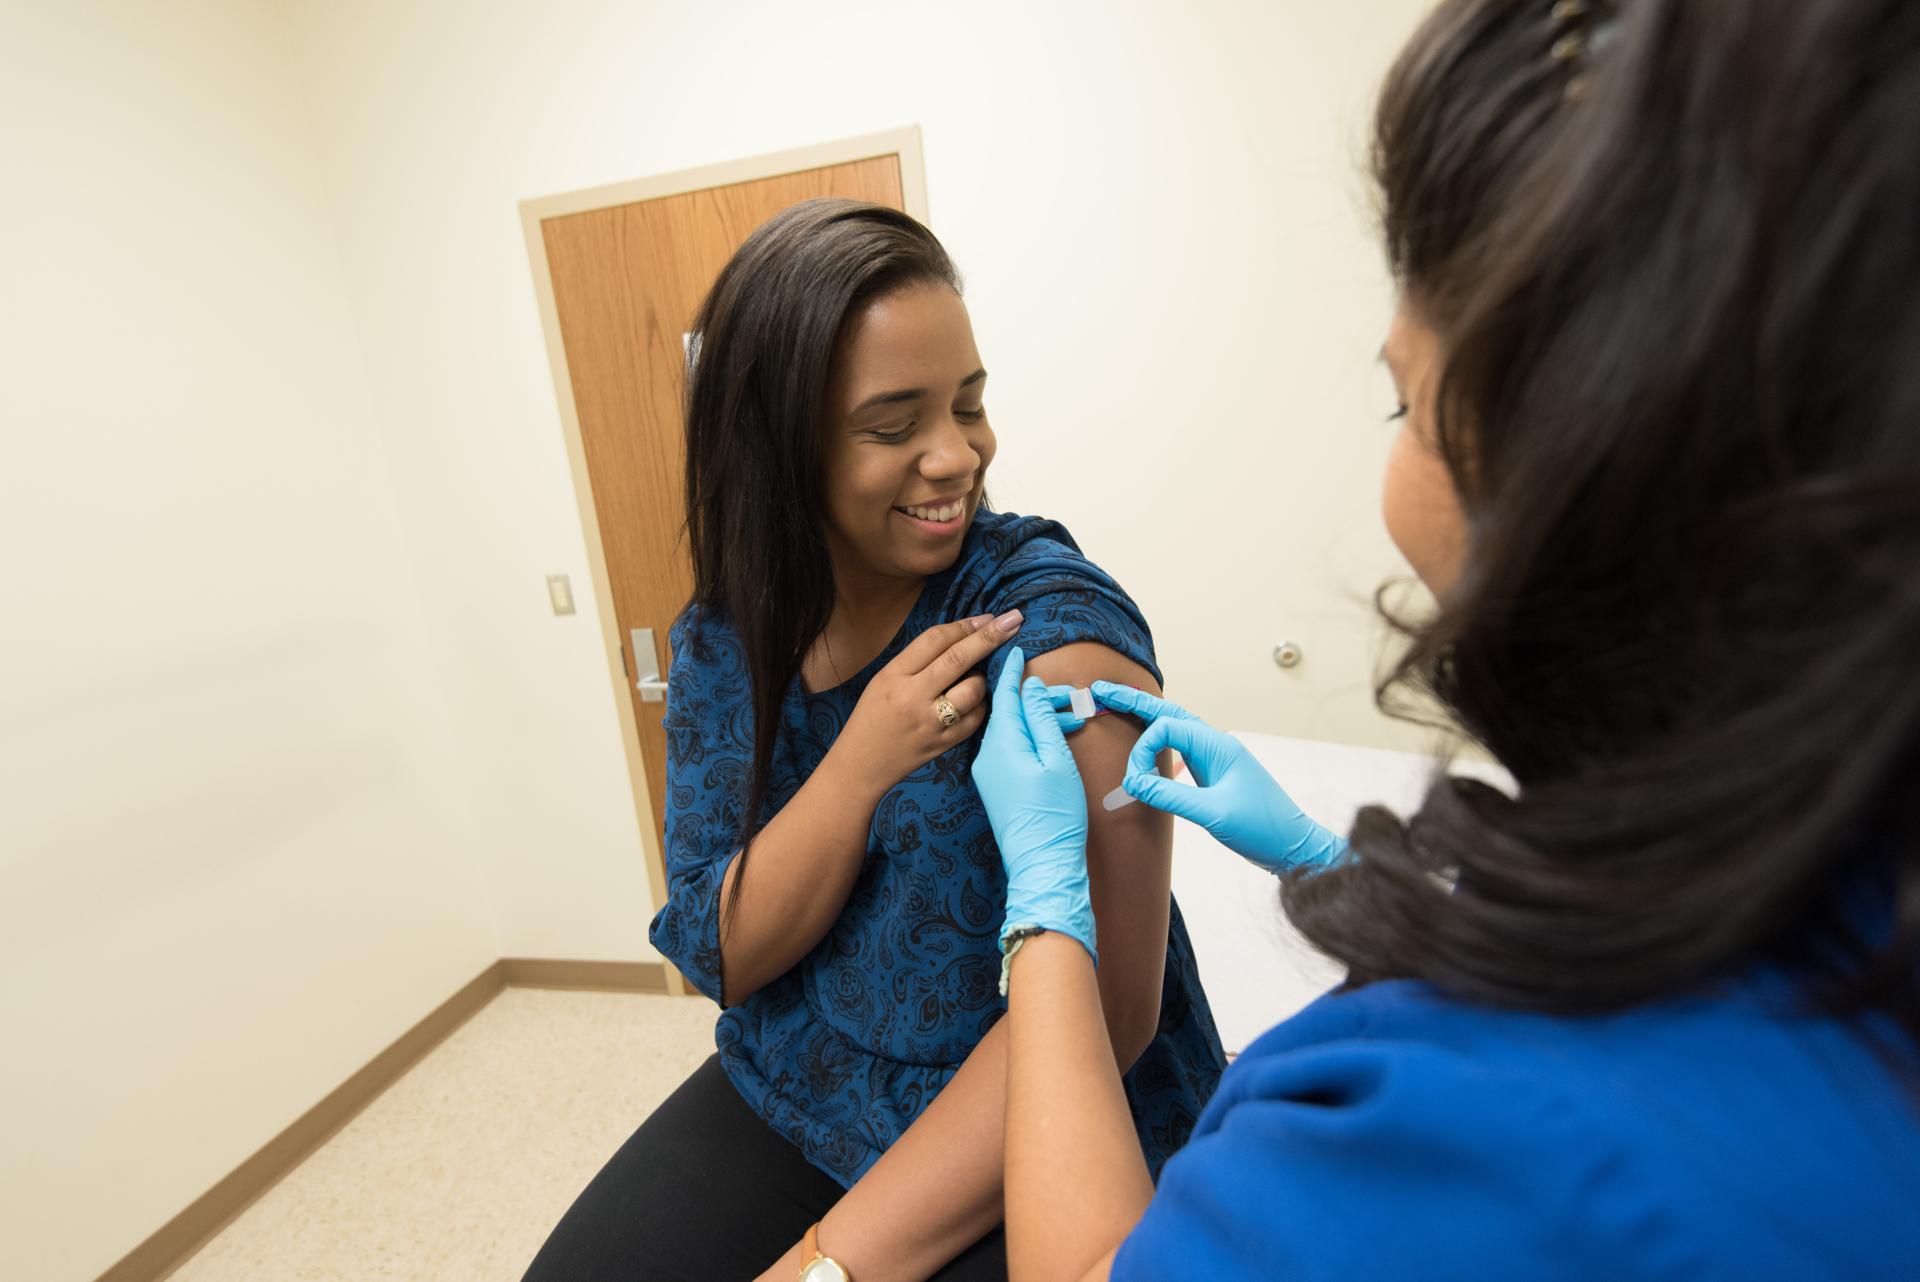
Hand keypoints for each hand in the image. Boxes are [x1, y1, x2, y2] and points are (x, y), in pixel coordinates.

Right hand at [833, 610, 1023, 789]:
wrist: (861, 764)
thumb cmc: (873, 716)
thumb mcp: (884, 679)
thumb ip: (918, 660)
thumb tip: (964, 636)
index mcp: (894, 676)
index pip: (934, 640)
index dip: (964, 625)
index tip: (987, 617)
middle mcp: (913, 698)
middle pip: (958, 659)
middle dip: (990, 636)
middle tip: (1013, 619)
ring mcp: (930, 723)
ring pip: (973, 690)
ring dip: (981, 678)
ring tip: (972, 679)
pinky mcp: (943, 745)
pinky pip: (976, 718)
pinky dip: (981, 705)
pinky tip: (973, 702)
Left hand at [971, 647, 1096, 969]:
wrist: (1042, 865)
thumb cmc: (1055, 815)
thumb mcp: (1055, 759)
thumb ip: (1040, 719)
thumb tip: (1028, 687)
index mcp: (1001, 743)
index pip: (1004, 693)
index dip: (1013, 668)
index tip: (1016, 644)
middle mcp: (987, 755)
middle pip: (1007, 710)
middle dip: (1032, 695)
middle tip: (1063, 690)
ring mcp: (988, 772)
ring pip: (1010, 730)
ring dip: (1035, 717)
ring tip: (1068, 715)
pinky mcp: (995, 786)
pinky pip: (1009, 748)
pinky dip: (1029, 736)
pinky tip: (1050, 737)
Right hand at [1091, 682, 1346, 873]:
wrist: (1293, 846)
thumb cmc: (1261, 829)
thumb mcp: (1212, 813)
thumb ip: (1170, 796)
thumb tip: (1133, 783)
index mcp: (1218, 746)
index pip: (1167, 729)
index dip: (1142, 750)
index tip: (1134, 781)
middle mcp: (1216, 746)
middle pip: (1169, 714)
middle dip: (1135, 702)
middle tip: (1101, 691)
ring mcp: (1216, 759)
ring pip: (1175, 728)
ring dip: (1146, 718)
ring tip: (1117, 705)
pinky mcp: (1215, 774)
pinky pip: (1182, 748)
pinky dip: (1159, 741)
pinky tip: (1147, 743)